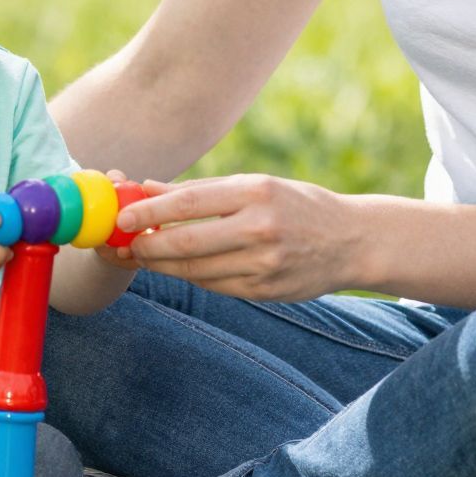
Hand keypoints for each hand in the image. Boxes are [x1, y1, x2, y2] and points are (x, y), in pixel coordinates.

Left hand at [116, 174, 356, 301]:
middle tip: (126, 244)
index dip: (148, 213)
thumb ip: (203, 191)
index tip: (122, 217)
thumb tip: (148, 188)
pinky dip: (193, 277)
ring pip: (195, 271)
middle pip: (185, 244)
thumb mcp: (257, 185)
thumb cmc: (298, 205)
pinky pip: (214, 286)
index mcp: (255, 193)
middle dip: (147, 246)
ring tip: (146, 255)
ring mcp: (263, 264)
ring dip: (164, 265)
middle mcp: (260, 228)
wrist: (353, 241)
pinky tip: (184, 267)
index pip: (188, 204)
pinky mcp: (265, 291)